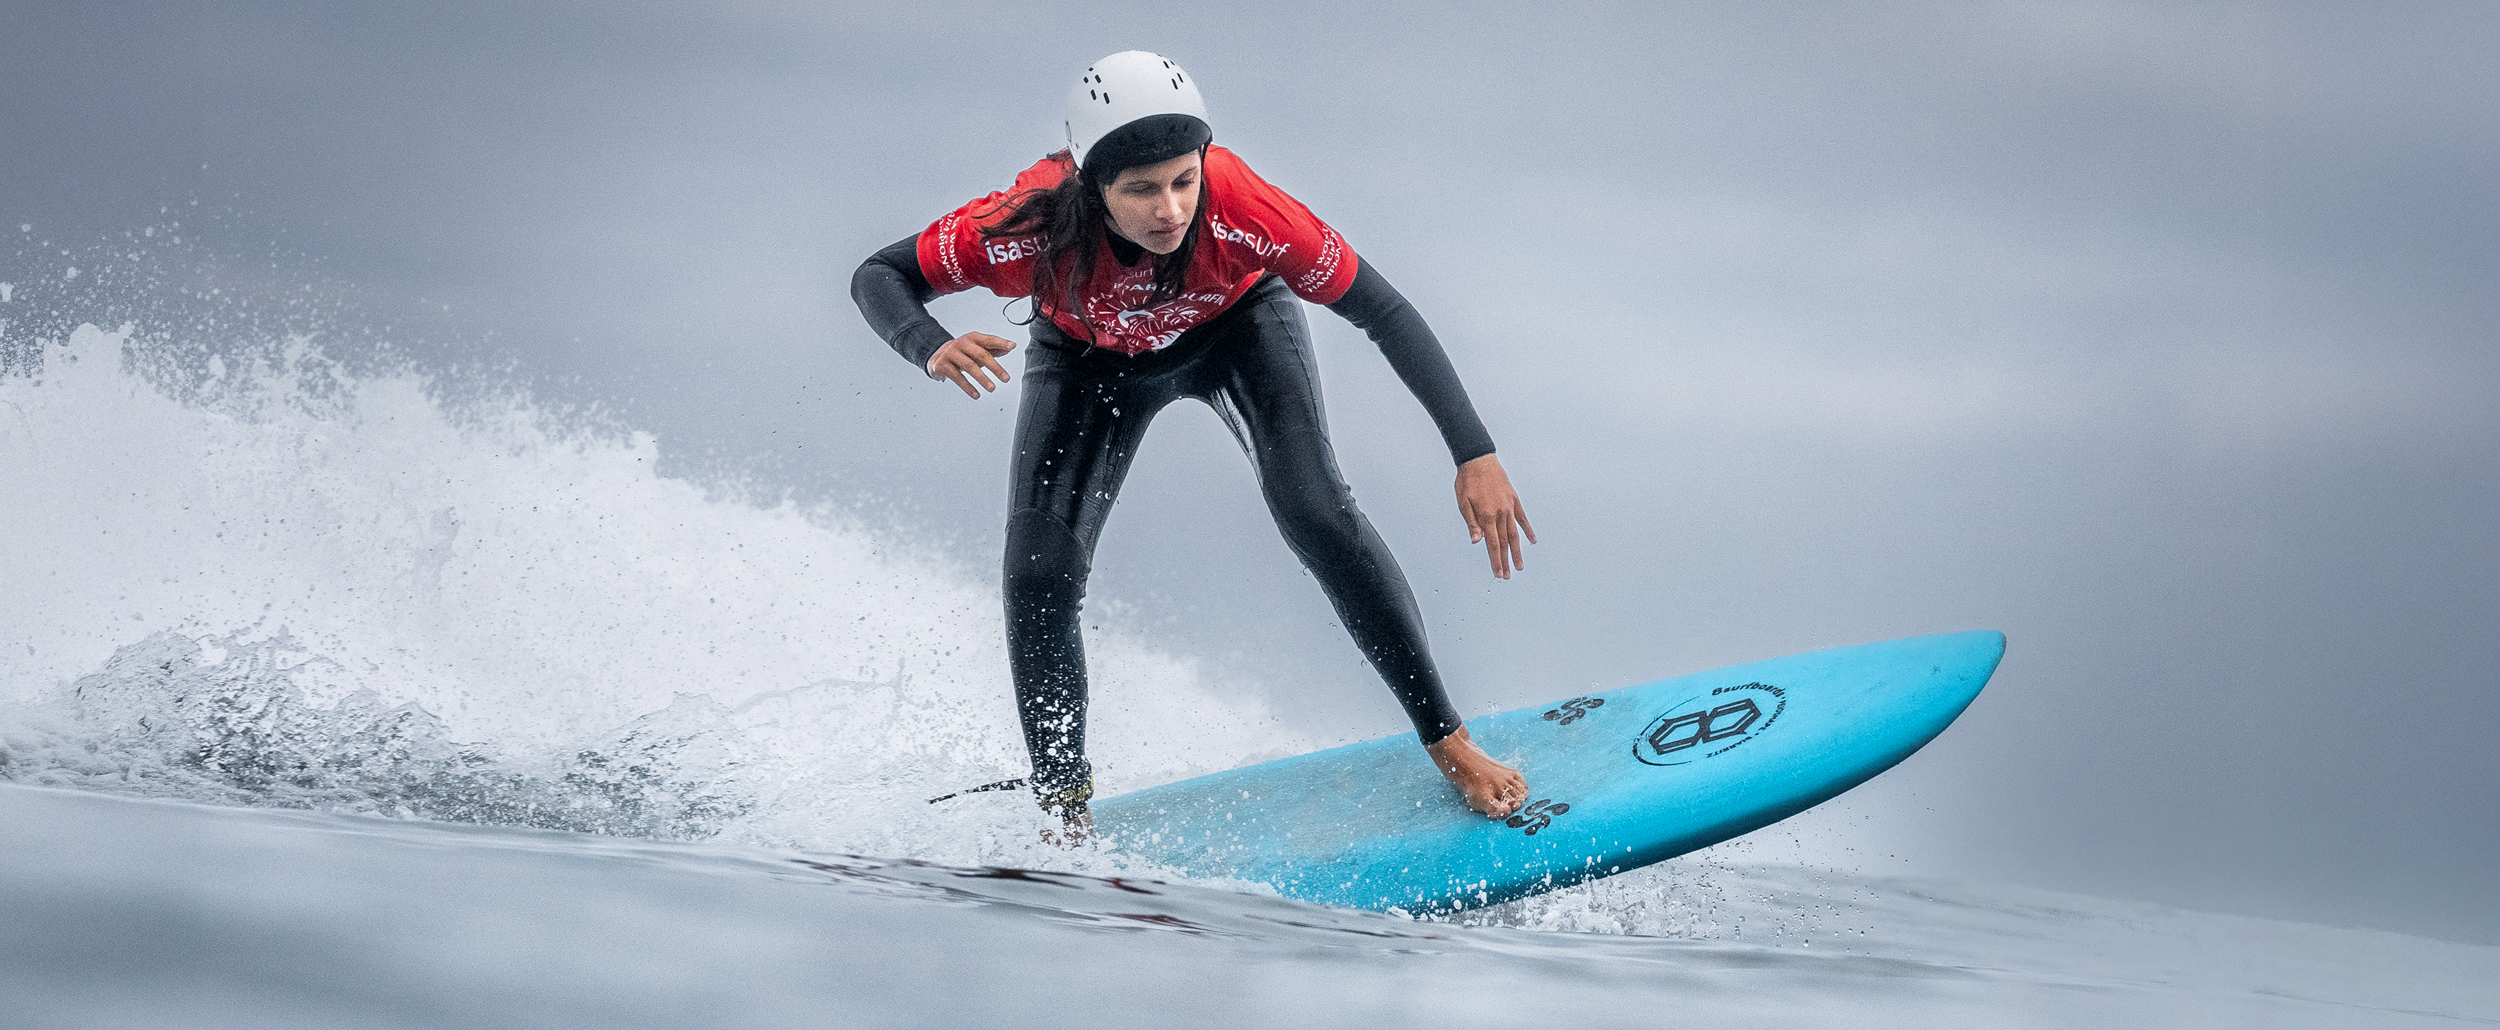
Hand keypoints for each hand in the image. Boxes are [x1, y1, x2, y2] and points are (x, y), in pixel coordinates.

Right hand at [926, 332, 1015, 397]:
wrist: (937, 356)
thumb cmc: (962, 353)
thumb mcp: (977, 348)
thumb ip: (993, 348)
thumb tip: (1010, 347)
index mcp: (972, 338)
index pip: (988, 340)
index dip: (1000, 343)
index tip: (1012, 346)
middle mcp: (962, 344)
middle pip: (980, 354)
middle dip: (995, 367)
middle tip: (1006, 379)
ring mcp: (951, 354)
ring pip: (969, 366)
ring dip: (982, 378)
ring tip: (992, 388)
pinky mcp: (943, 365)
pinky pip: (957, 377)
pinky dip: (968, 387)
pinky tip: (976, 394)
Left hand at [1455, 454, 1535, 579]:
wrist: (1478, 460)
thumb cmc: (1467, 481)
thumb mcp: (1463, 503)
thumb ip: (1471, 523)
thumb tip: (1476, 541)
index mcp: (1486, 515)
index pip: (1492, 544)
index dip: (1496, 560)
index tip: (1498, 573)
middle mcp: (1500, 513)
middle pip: (1504, 542)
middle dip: (1505, 561)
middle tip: (1507, 576)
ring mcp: (1509, 506)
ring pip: (1514, 533)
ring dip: (1517, 551)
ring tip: (1520, 565)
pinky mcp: (1513, 500)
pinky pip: (1522, 518)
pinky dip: (1528, 530)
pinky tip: (1532, 541)